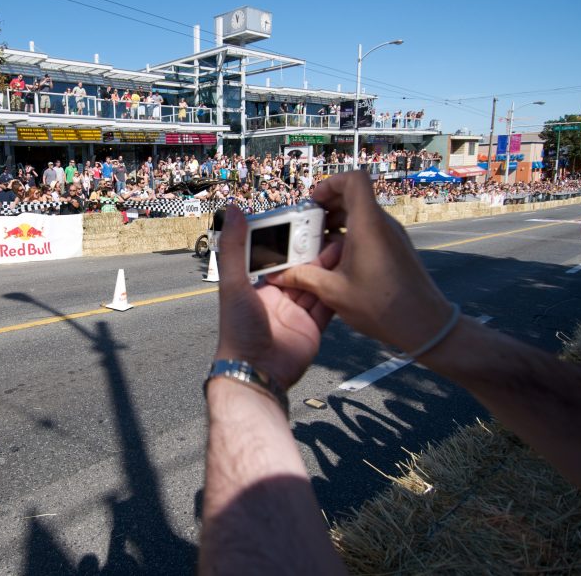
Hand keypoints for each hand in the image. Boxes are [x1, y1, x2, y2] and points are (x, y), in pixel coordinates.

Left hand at [215, 206, 335, 390]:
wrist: (257, 372)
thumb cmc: (238, 329)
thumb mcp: (234, 284)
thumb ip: (234, 248)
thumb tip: (232, 209)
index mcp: (255, 285)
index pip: (275, 256)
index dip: (289, 240)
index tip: (304, 220)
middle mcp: (276, 297)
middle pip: (300, 269)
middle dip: (314, 251)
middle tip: (331, 229)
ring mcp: (295, 312)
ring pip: (316, 284)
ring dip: (329, 267)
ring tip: (344, 245)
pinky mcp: (312, 327)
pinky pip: (327, 306)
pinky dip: (337, 291)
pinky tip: (349, 273)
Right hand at [269, 171, 452, 354]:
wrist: (424, 324)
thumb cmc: (382, 306)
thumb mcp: (334, 292)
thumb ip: (303, 277)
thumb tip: (277, 275)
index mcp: (368, 226)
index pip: (354, 180)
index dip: (331, 183)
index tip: (314, 202)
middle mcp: (383, 224)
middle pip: (354, 196)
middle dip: (328, 205)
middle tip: (308, 225)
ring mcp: (392, 235)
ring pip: (361, 214)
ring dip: (337, 223)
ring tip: (318, 245)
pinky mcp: (396, 248)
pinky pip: (370, 230)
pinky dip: (350, 236)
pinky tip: (337, 260)